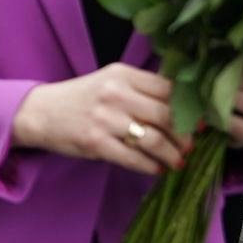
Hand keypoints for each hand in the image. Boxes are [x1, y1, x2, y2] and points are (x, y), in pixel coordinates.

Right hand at [11, 64, 190, 175]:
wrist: (40, 112)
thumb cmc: (82, 98)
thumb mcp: (111, 82)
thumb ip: (142, 89)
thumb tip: (184, 108)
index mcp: (122, 74)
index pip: (168, 89)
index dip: (190, 108)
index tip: (202, 122)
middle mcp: (115, 93)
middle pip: (167, 115)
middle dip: (186, 135)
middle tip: (191, 145)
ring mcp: (105, 119)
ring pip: (154, 140)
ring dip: (172, 155)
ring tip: (178, 161)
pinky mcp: (95, 142)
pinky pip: (134, 158)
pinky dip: (151, 166)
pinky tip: (157, 169)